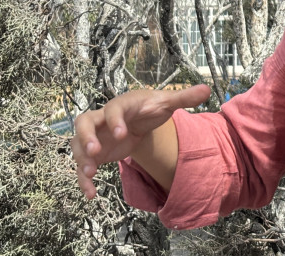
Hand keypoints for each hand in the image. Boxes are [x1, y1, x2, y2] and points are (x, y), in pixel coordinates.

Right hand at [70, 84, 210, 198]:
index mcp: (121, 105)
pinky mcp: (93, 153)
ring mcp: (94, 136)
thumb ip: (184, 98)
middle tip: (94, 152)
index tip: (122, 134)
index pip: (112, 109)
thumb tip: (207, 89)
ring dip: (81, 160)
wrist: (138, 118)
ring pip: (77, 145)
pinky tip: (91, 194)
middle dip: (86, 137)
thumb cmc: (149, 109)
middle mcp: (102, 119)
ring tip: (90, 175)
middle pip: (84, 122)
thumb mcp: (166, 103)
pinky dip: (83, 180)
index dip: (114, 120)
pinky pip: (82, 165)